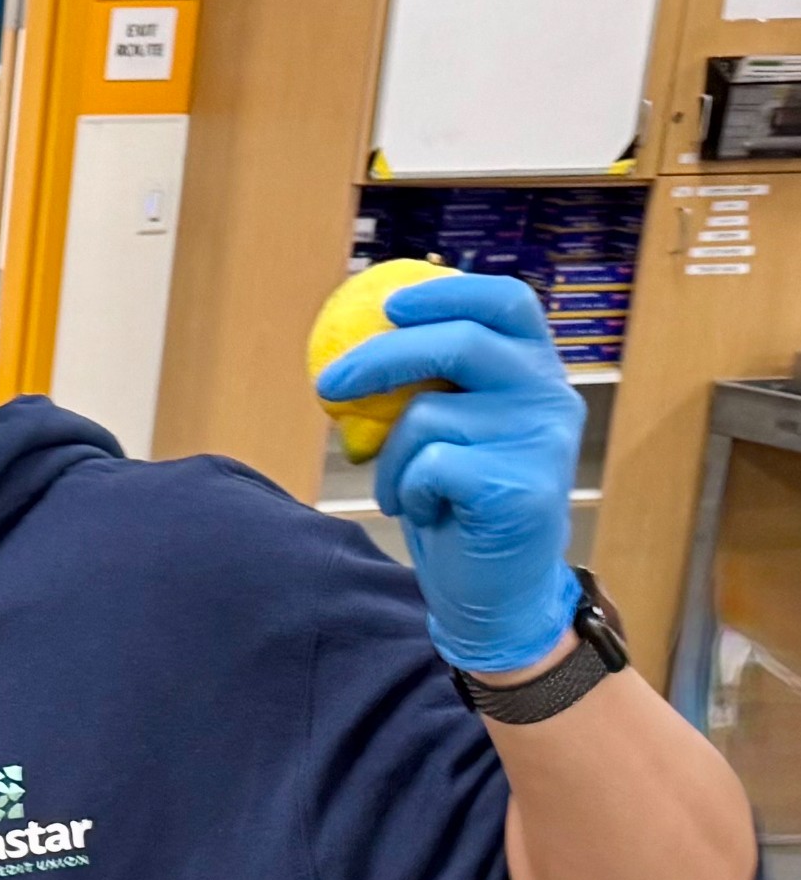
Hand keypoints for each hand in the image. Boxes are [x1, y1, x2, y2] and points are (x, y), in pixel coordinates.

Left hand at [313, 272, 586, 674]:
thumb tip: (357, 340)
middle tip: (328, 382)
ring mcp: (542, 442)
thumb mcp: (447, 430)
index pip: (507, 303)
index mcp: (536, 370)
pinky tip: (431, 511)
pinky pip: (430, 465)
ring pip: (429, 415)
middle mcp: (550, 396)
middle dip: (381, 357)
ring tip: (408, 489)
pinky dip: (408, 490)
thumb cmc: (460, 502)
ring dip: (392, 457)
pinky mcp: (521, 488)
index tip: (389, 302)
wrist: (495, 588)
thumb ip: (428, 384)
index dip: (449, 291)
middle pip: (460, 343)